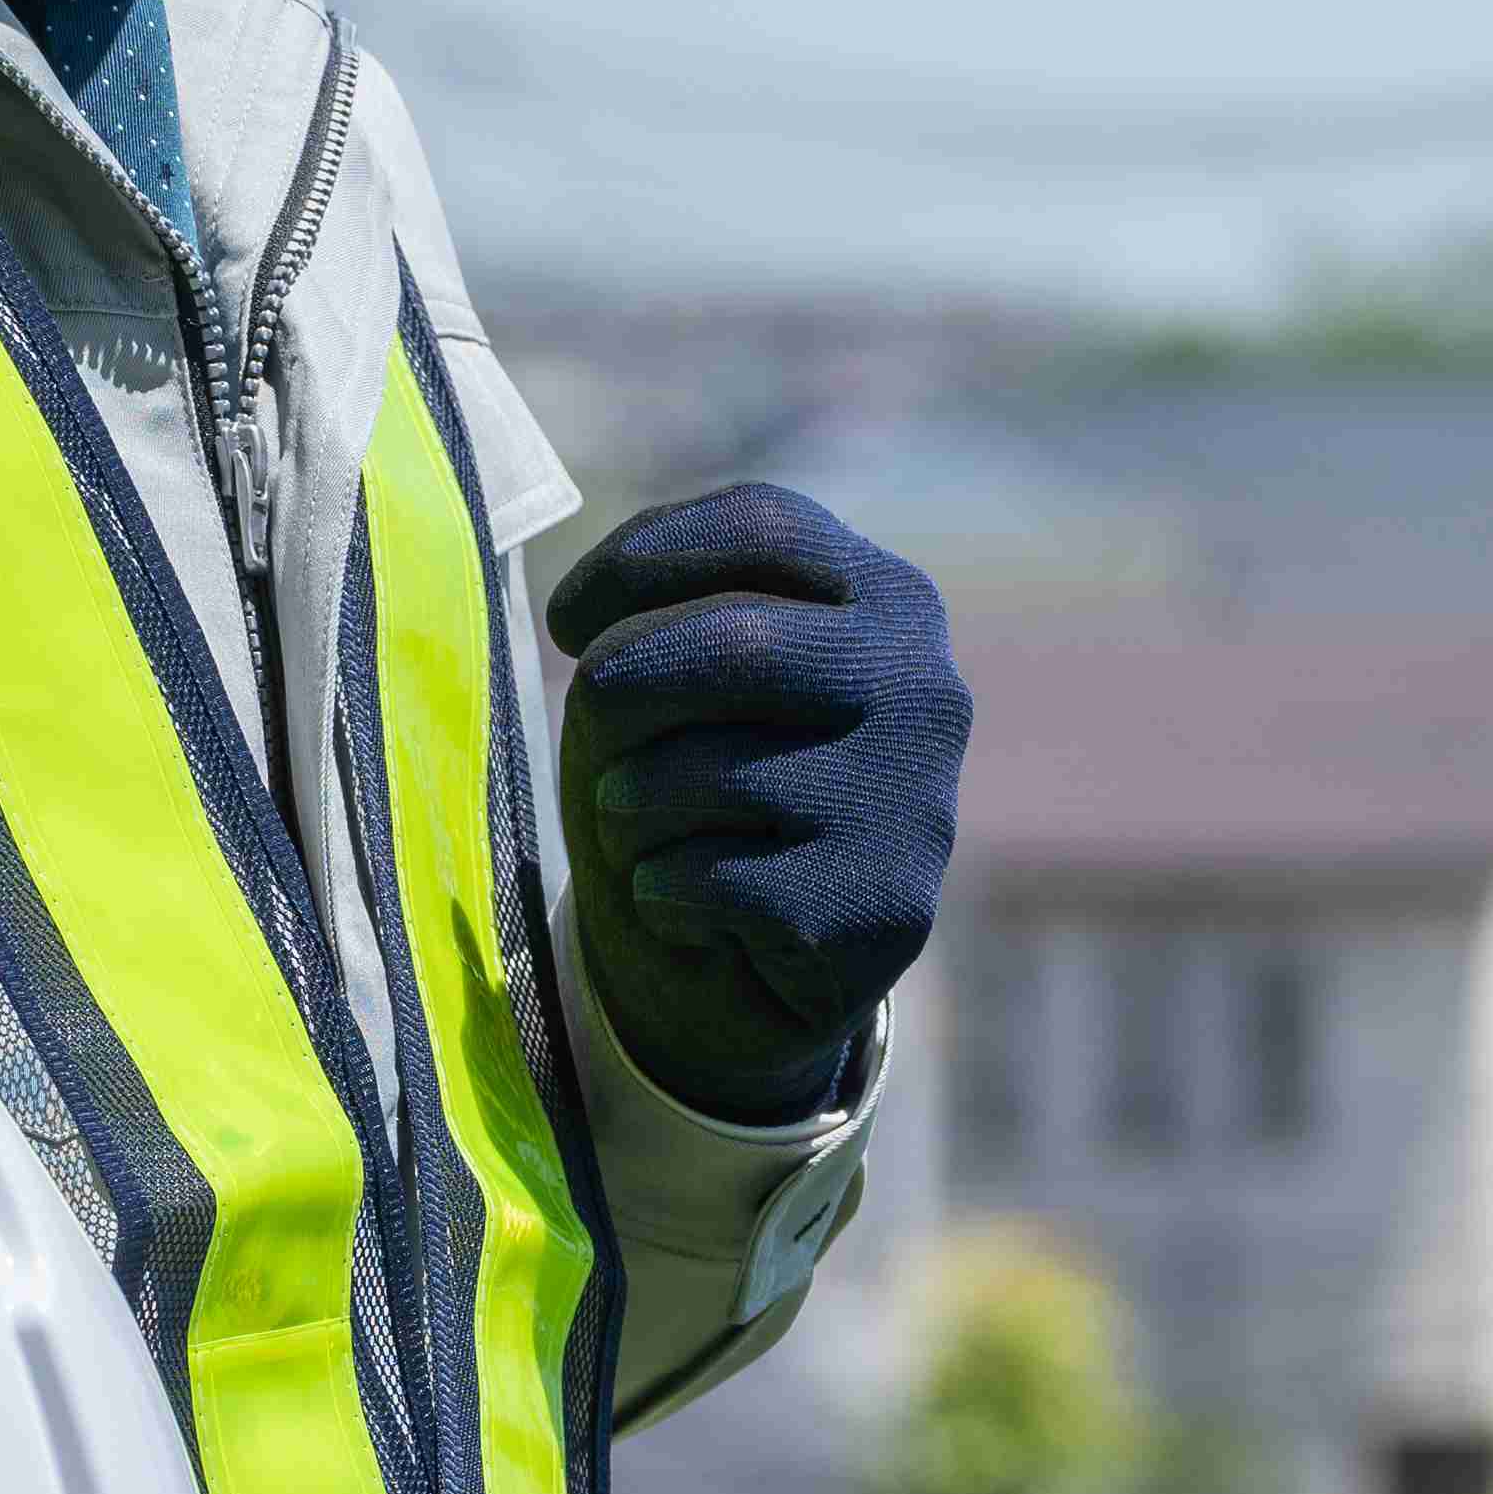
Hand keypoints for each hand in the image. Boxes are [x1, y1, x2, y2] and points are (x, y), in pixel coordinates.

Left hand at [547, 483, 970, 1125]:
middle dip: (620, 687)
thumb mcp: (698, 678)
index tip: (567, 623)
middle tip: (587, 730)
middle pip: (734, 643)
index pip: (763, 527)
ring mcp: (913, 802)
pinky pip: (709, 878)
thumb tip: (592, 635)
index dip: (639, 559)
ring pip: (706, 773)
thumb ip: (677, 622)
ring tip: (637, 833)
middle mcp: (925, 690)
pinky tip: (683, 909)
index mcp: (892, 603)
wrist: (766, 966)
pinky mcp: (878, 907)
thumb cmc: (711, 788)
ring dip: (624, 807)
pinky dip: (656, 893)